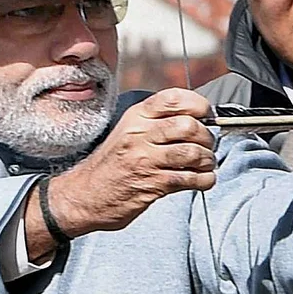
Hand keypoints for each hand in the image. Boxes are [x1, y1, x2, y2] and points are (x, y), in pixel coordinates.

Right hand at [26, 89, 215, 255]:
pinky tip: (203, 180)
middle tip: (207, 146)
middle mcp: (140, 135)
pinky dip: (204, 180)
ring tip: (206, 164)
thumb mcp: (128, 131)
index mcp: (136, 117)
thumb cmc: (111, 164)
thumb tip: (197, 118)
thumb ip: (157, 122)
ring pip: (192, 153)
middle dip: (207, 137)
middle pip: (188, 126)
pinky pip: (189, 179)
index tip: (206, 114)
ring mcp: (145, 160)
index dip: (198, 104)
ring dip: (207, 160)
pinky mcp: (152, 184)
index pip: (173, 98)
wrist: (84, 195)